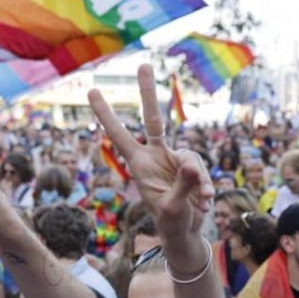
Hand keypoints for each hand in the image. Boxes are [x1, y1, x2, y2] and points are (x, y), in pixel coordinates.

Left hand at [87, 65, 212, 237]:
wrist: (185, 232)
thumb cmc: (171, 222)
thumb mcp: (174, 208)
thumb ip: (182, 185)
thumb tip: (190, 164)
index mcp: (139, 165)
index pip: (120, 135)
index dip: (106, 114)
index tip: (92, 91)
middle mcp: (156, 156)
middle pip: (154, 119)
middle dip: (149, 93)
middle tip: (144, 65)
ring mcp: (175, 160)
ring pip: (190, 155)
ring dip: (199, 178)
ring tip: (202, 201)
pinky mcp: (192, 168)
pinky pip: (202, 168)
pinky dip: (206, 185)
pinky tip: (205, 202)